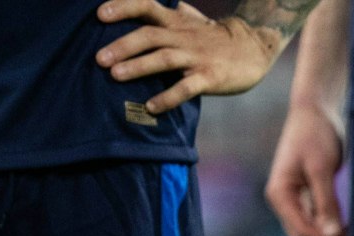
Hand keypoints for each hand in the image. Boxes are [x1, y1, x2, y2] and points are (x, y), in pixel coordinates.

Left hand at [95, 0, 286, 113]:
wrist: (254, 46)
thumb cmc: (217, 36)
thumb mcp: (192, 20)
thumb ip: (172, 14)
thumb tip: (156, 5)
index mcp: (176, 21)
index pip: (146, 6)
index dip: (122, 8)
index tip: (100, 15)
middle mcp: (183, 36)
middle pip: (149, 36)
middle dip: (122, 45)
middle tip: (99, 59)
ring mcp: (196, 57)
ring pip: (164, 58)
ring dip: (138, 66)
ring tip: (115, 76)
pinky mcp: (210, 77)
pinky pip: (186, 88)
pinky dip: (168, 97)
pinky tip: (151, 107)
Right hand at [265, 108, 346, 235]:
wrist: (316, 111)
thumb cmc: (315, 133)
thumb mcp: (321, 167)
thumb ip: (325, 202)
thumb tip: (331, 235)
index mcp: (280, 194)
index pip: (303, 232)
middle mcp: (283, 202)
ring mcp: (294, 202)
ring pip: (311, 235)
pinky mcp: (306, 198)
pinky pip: (318, 223)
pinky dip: (333, 230)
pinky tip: (353, 228)